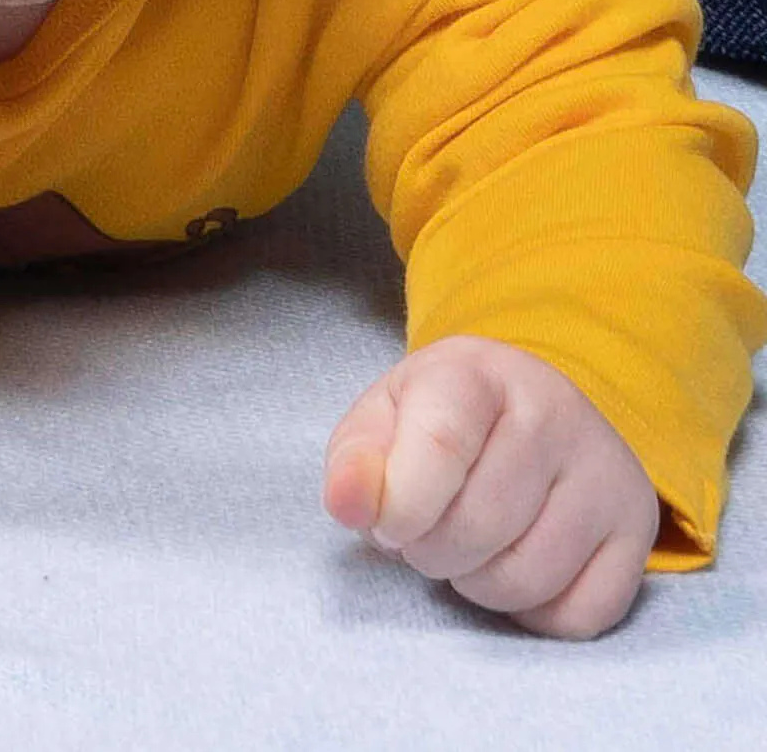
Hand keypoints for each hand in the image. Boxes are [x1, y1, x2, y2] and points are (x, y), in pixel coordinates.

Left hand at [322, 335, 661, 638]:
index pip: (440, 447)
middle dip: (432, 550)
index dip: (400, 507)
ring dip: (477, 583)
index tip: (385, 525)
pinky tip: (517, 563)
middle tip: (426, 530)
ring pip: (527, 579)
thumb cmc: (441, 422)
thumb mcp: (383, 420)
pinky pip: (576, 617)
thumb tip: (348, 503)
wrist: (529, 410)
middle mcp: (556, 411)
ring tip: (468, 544)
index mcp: (480, 371)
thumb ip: (355, 461)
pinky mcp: (637, 530)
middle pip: (480, 525)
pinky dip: (531, 613)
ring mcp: (607, 470)